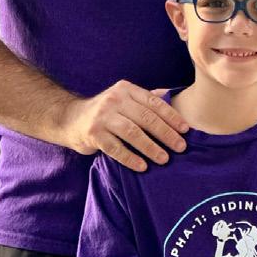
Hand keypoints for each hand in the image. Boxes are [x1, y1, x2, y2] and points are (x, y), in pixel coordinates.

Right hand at [59, 80, 188, 171]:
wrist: (71, 120)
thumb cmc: (105, 112)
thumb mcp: (124, 99)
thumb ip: (145, 98)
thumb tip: (171, 94)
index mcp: (126, 90)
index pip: (153, 102)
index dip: (171, 116)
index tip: (186, 130)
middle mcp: (114, 100)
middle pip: (146, 118)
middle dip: (166, 134)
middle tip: (180, 147)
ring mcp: (102, 117)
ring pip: (132, 133)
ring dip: (151, 147)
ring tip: (164, 159)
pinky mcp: (93, 134)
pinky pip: (116, 148)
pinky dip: (130, 158)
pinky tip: (142, 167)